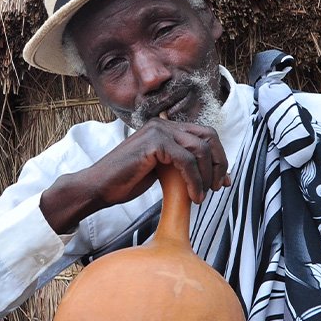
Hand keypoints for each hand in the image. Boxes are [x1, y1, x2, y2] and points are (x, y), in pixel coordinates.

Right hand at [41, 118, 229, 232]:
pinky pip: (186, 160)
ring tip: (202, 195)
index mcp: (165, 128)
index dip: (218, 157)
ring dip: (206, 175)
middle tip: (217, 187)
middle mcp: (163, 124)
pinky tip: (193, 196)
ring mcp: (158, 131)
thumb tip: (213, 176)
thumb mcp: (162, 171)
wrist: (99, 187)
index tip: (222, 181)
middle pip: (208, 136)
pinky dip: (195, 180)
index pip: (204, 135)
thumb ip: (184, 167)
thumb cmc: (126, 181)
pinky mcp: (154, 143)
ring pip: (200, 148)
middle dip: (218, 163)